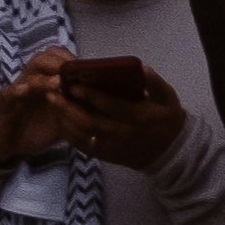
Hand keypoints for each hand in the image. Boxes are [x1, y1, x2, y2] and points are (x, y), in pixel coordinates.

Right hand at [0, 54, 83, 168]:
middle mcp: (33, 80)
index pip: (59, 59)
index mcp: (47, 81)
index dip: (74, 61)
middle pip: (44, 58)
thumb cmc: (36, 128)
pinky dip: (17, 91)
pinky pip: (9, 93)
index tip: (91, 69)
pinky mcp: (3, 103)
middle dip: (61, 62)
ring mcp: (18, 90)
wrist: (7, 144)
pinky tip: (24, 91)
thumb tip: (104, 108)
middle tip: (75, 72)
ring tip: (58, 82)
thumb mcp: (62, 122)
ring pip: (29, 73)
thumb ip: (77, 112)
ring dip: (45, 76)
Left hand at [50, 64, 186, 172]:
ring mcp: (114, 147)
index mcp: (138, 116)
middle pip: (91, 122)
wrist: (171, 153)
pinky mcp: (108, 156)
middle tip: (53, 93)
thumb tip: (140, 68)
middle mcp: (123, 133)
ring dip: (66, 120)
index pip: (110, 105)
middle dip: (69, 107)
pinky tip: (61, 122)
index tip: (73, 84)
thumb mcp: (168, 97)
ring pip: (85, 135)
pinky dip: (71, 136)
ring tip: (53, 104)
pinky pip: (85, 148)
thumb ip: (154, 82)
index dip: (91, 95)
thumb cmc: (168, 119)